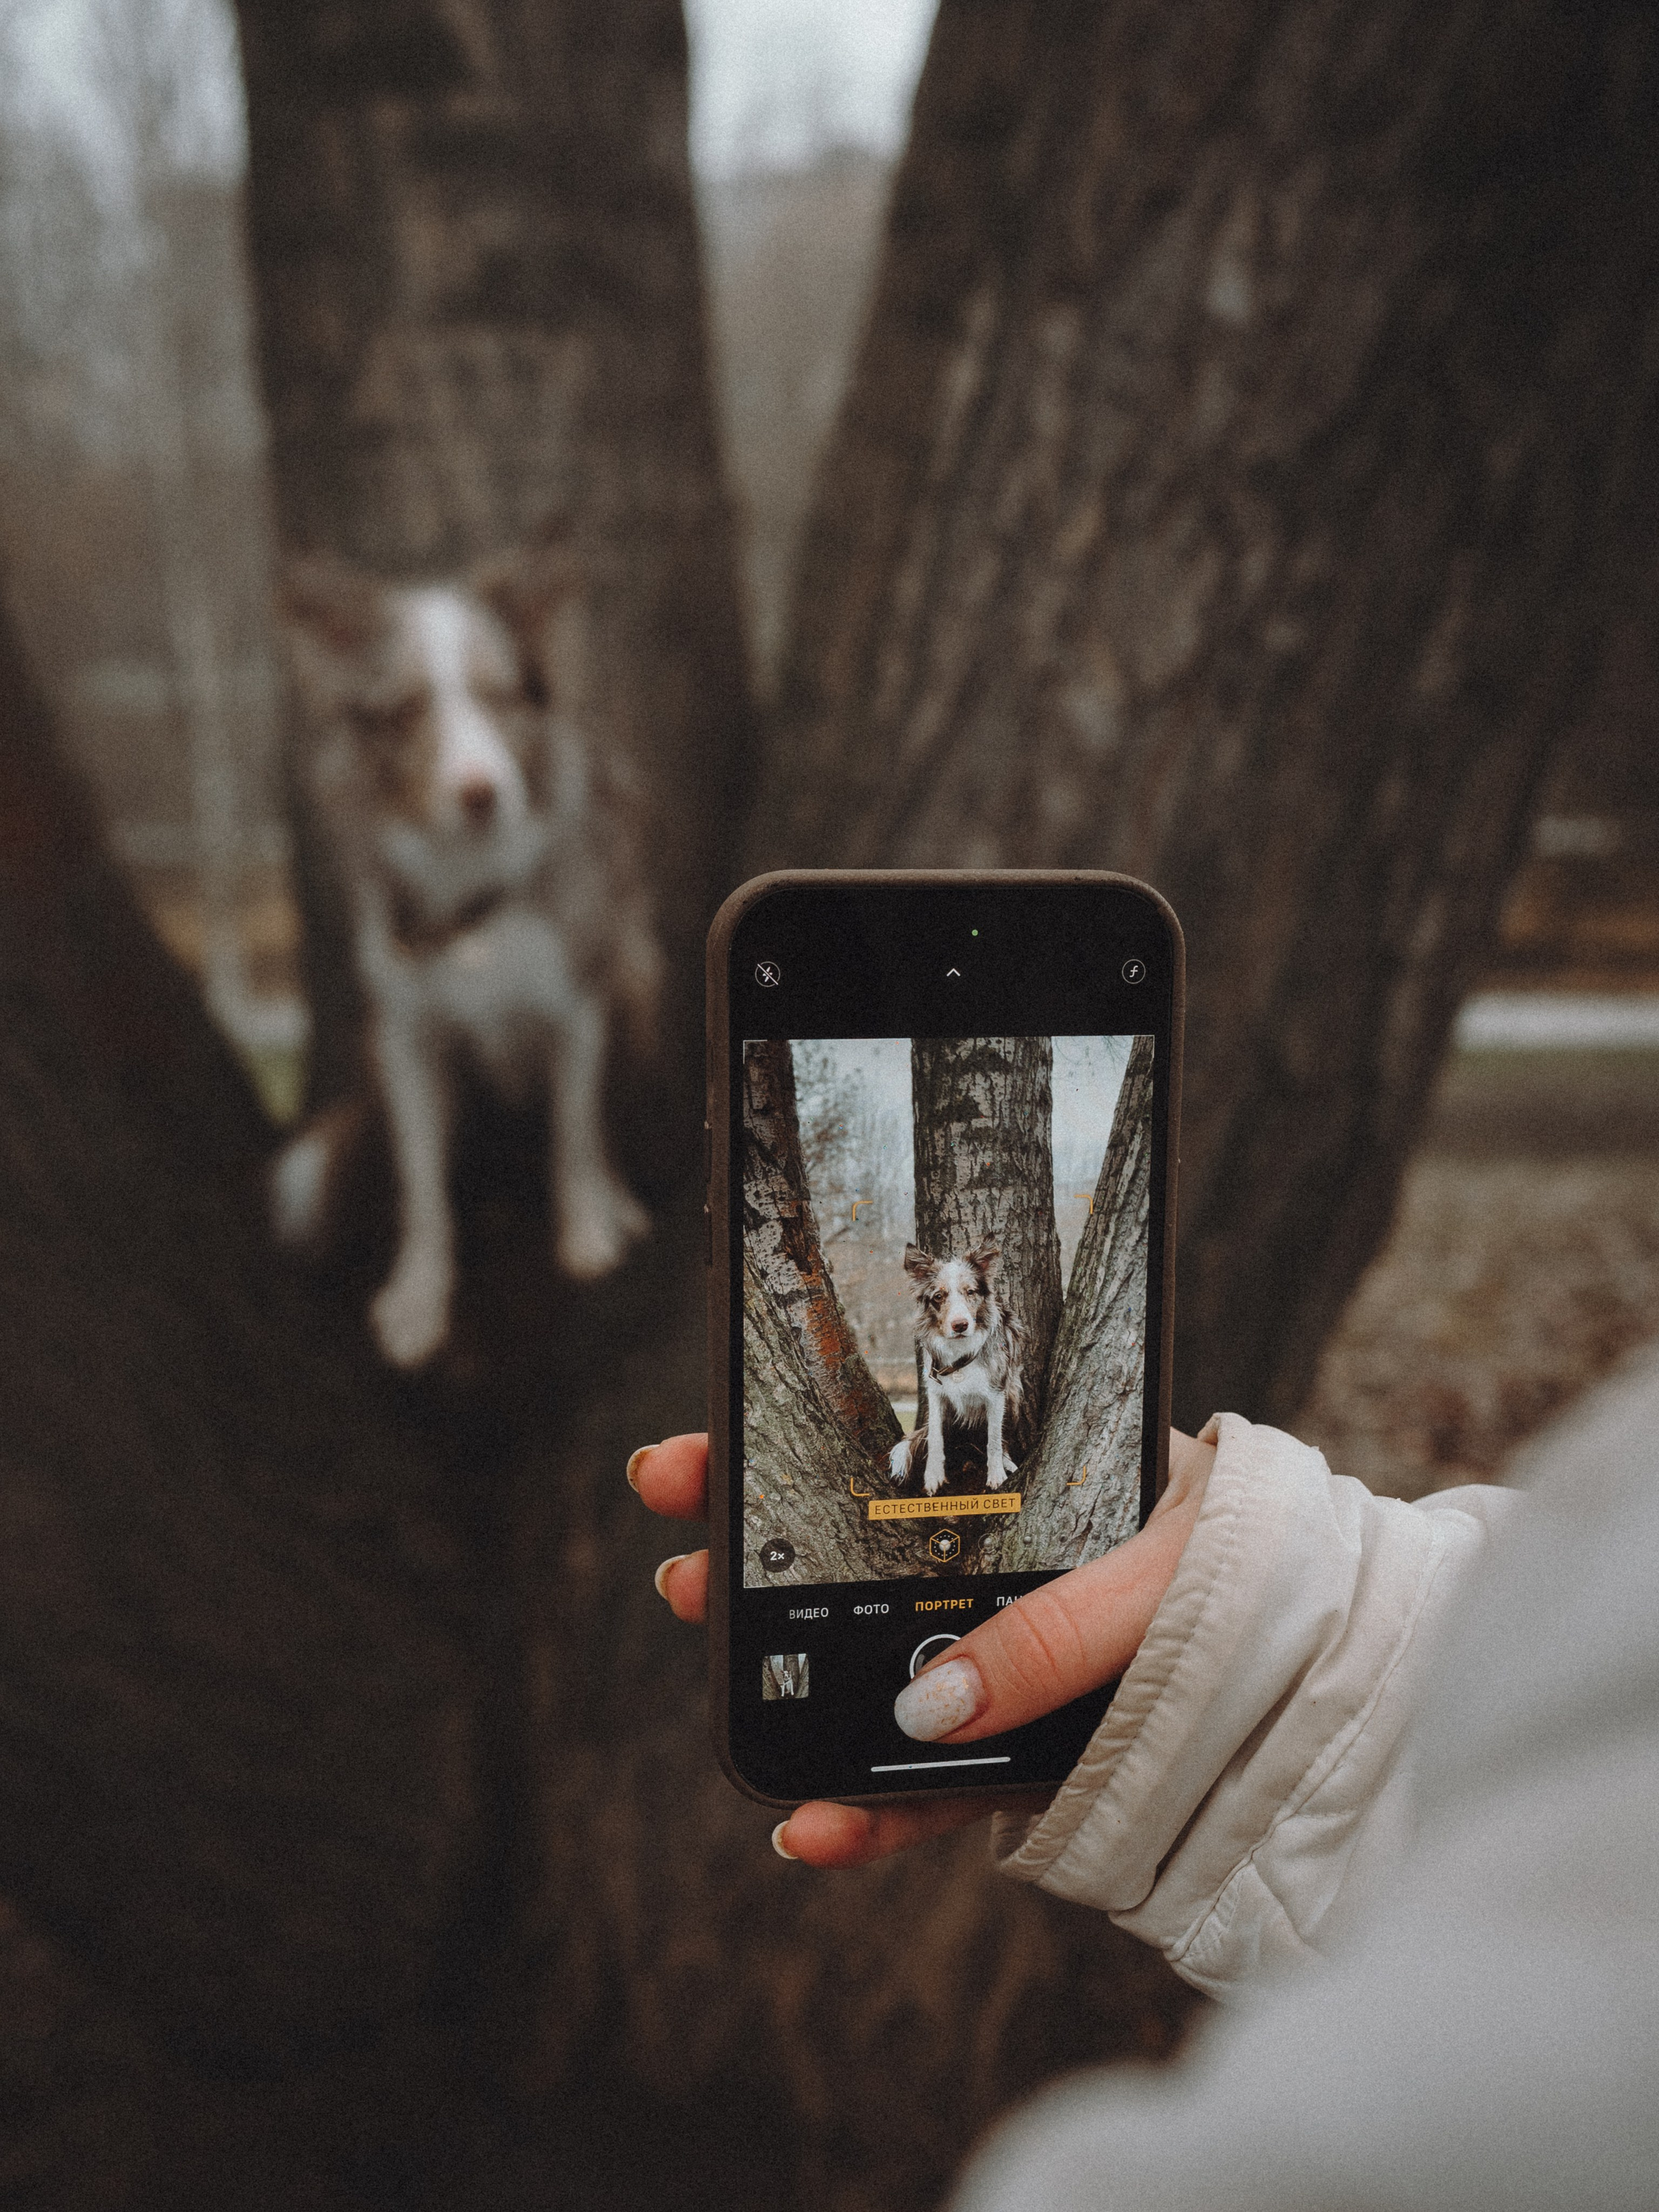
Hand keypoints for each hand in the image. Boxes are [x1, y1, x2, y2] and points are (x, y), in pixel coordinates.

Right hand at [629, 1426, 1213, 1868]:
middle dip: (759, 1577)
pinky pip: (939, 1788)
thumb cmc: (1269, 1582)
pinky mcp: (1033, 1757)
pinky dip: (879, 1815)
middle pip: (856, 1572)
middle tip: (682, 1573)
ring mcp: (1014, 1668)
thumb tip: (928, 1708)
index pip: (883, 1462)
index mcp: (1029, 1488)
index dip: (781, 1461)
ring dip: (799, 1705)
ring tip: (734, 1725)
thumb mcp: (1162, 1580)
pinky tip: (821, 1832)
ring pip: (881, 1683)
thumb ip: (1052, 1635)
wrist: (1352, 1679)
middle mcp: (1007, 1575)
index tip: (692, 1463)